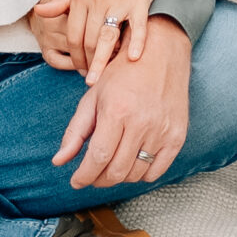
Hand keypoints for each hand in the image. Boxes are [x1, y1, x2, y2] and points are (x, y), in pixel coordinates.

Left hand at [36, 0, 204, 82]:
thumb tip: (39, 11)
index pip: (72, 34)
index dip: (74, 55)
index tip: (79, 68)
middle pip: (87, 39)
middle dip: (86, 62)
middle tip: (90, 78)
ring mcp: (118, 0)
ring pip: (106, 37)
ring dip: (101, 61)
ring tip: (98, 79)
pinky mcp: (139, 1)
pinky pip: (136, 26)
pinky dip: (135, 43)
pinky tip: (132, 58)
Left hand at [52, 15, 192, 189]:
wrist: (161, 54)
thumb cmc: (122, 73)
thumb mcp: (93, 97)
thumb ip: (75, 131)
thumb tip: (58, 161)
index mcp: (116, 111)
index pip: (97, 158)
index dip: (84, 176)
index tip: (76, 181)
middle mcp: (141, 123)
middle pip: (116, 171)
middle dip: (99, 179)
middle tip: (92, 175)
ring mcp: (162, 130)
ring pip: (136, 174)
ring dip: (119, 177)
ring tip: (110, 166)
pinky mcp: (178, 136)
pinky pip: (157, 171)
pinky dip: (141, 175)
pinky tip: (133, 163)